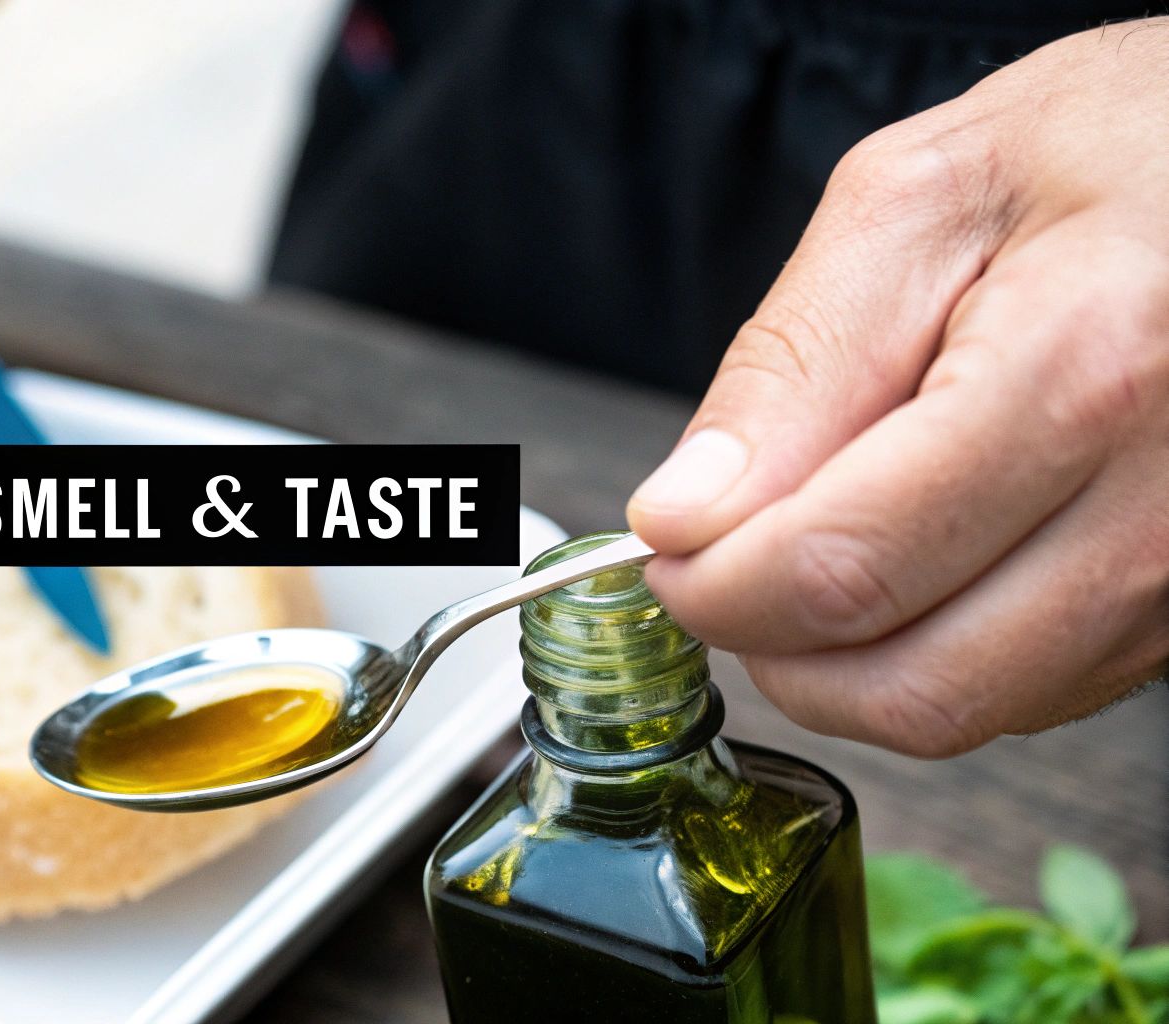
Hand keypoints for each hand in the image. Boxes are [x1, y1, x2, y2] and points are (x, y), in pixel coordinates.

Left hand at [626, 20, 1168, 757]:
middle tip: (724, 564)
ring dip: (850, 663)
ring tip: (819, 540)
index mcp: (1082, 370)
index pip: (845, 569)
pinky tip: (922, 548)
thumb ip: (790, 367)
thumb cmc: (1120, 148)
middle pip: (911, 685)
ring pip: (971, 710)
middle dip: (772, 647)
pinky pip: (1034, 690)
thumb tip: (687, 514)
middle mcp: (1161, 504)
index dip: (716, 588)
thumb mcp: (914, 202)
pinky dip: (938, 649)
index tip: (669, 548)